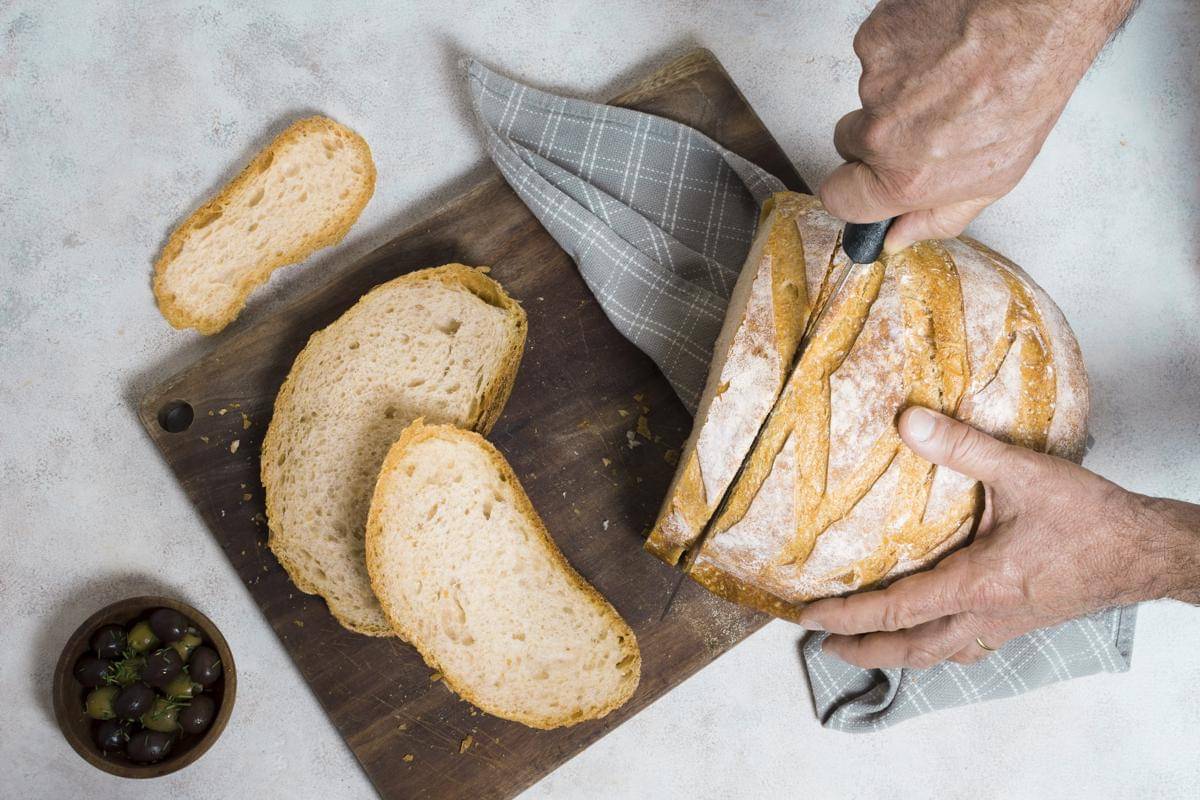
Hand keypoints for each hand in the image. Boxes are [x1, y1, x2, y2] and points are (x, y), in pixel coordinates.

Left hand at [797, 407, 1199, 668]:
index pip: (894, 611)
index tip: (807, 615)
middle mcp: (985, 616)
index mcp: (976, 586)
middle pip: (910, 649)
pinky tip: (933, 635)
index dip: (846, 616)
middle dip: (862, 649)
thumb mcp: (1023, 473)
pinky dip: (937, 647)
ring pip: (940, 654)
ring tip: (867, 648)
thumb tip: (907, 422)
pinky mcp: (1023, 622)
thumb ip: (962, 447)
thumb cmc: (1093, 519)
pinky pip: (967, 647)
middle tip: (824, 645)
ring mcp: (1006, 626)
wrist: (1149, 553)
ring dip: (897, 654)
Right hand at [820, 0, 1137, 253]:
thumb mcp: (995, 177)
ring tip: (950, 72)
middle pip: (849, 141)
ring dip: (900, 85)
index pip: (836, 198)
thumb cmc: (1027, 90)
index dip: (854, 187)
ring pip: (868, 93)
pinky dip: (902, 48)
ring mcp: (873, 82)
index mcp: (905, 177)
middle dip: (879, 131)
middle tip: (929, 114)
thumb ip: (936, 216)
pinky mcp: (874, 38)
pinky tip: (941, 45)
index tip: (867, 177)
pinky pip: (875, 51)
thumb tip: (897, 237)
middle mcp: (880, 132)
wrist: (1038, 21)